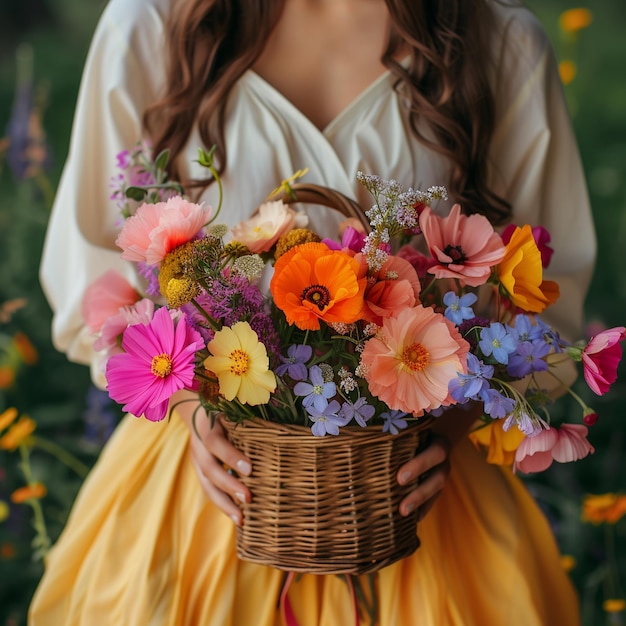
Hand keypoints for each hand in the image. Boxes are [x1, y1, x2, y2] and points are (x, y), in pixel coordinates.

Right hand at [174, 391, 251, 525]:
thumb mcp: (232, 408)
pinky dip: (223, 504)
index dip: (230, 457)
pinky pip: (209, 490)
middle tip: (248, 498)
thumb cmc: (226, 407)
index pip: (215, 443)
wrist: (197, 409)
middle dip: (228, 485)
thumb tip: (283, 428)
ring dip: (224, 503)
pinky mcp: (200, 471)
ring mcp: (197, 459)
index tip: (250, 469)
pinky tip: (238, 517)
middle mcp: (199, 444)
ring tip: (241, 519)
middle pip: (209, 468)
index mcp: (208, 425)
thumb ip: (249, 418)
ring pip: (206, 484)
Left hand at [396, 402, 482, 519]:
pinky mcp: (437, 485)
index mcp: (436, 440)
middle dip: (419, 492)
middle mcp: (442, 460)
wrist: (428, 431)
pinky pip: (433, 501)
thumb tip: (352, 432)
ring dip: (420, 504)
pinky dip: (422, 511)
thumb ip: (390, 429)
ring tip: (402, 515)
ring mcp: (441, 473)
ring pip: (436, 491)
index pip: (434, 453)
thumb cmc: (407, 427)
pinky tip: (409, 522)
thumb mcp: (405, 424)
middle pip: (438, 477)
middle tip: (400, 507)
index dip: (419, 466)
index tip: (399, 479)